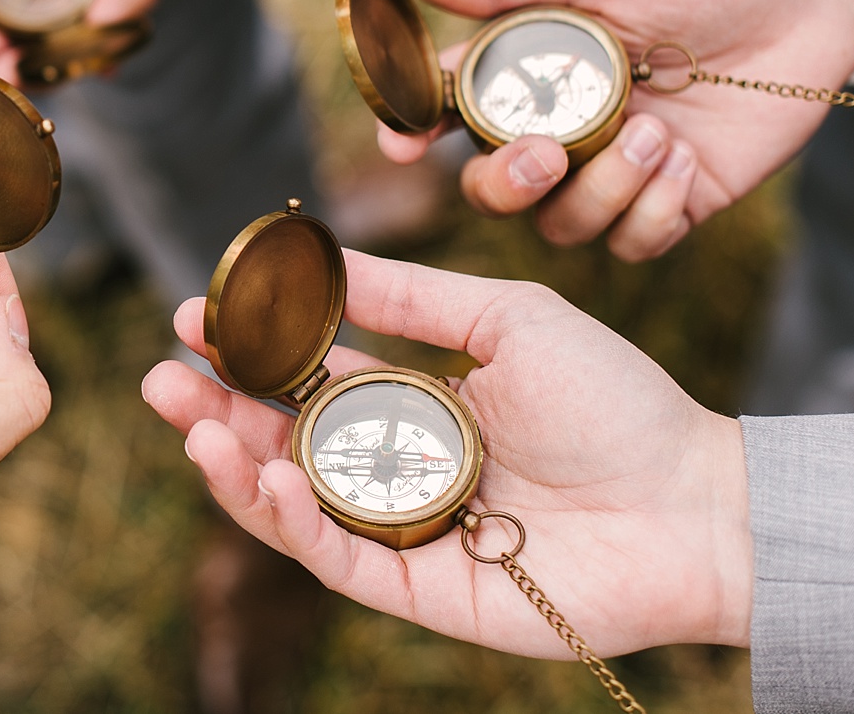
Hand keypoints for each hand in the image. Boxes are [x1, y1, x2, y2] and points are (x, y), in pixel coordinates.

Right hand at [142, 250, 752, 656]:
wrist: (696, 503)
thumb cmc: (615, 400)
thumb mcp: (505, 318)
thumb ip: (411, 296)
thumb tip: (320, 260)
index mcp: (417, 401)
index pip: (308, 376)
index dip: (249, 349)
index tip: (194, 313)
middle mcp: (399, 468)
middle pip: (282, 444)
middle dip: (215, 409)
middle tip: (157, 376)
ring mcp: (405, 533)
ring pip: (296, 506)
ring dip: (235, 468)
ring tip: (190, 423)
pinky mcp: (420, 592)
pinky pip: (339, 560)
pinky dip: (295, 523)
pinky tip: (268, 476)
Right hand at [379, 0, 853, 259]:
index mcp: (528, 65)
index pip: (446, 110)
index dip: (413, 132)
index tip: (405, 143)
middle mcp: (562, 124)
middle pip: (493, 190)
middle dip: (506, 184)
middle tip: (548, 152)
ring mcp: (615, 166)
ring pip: (561, 225)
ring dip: (603, 190)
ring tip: (657, 133)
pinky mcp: (674, 198)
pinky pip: (632, 243)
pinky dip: (652, 212)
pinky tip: (686, 161)